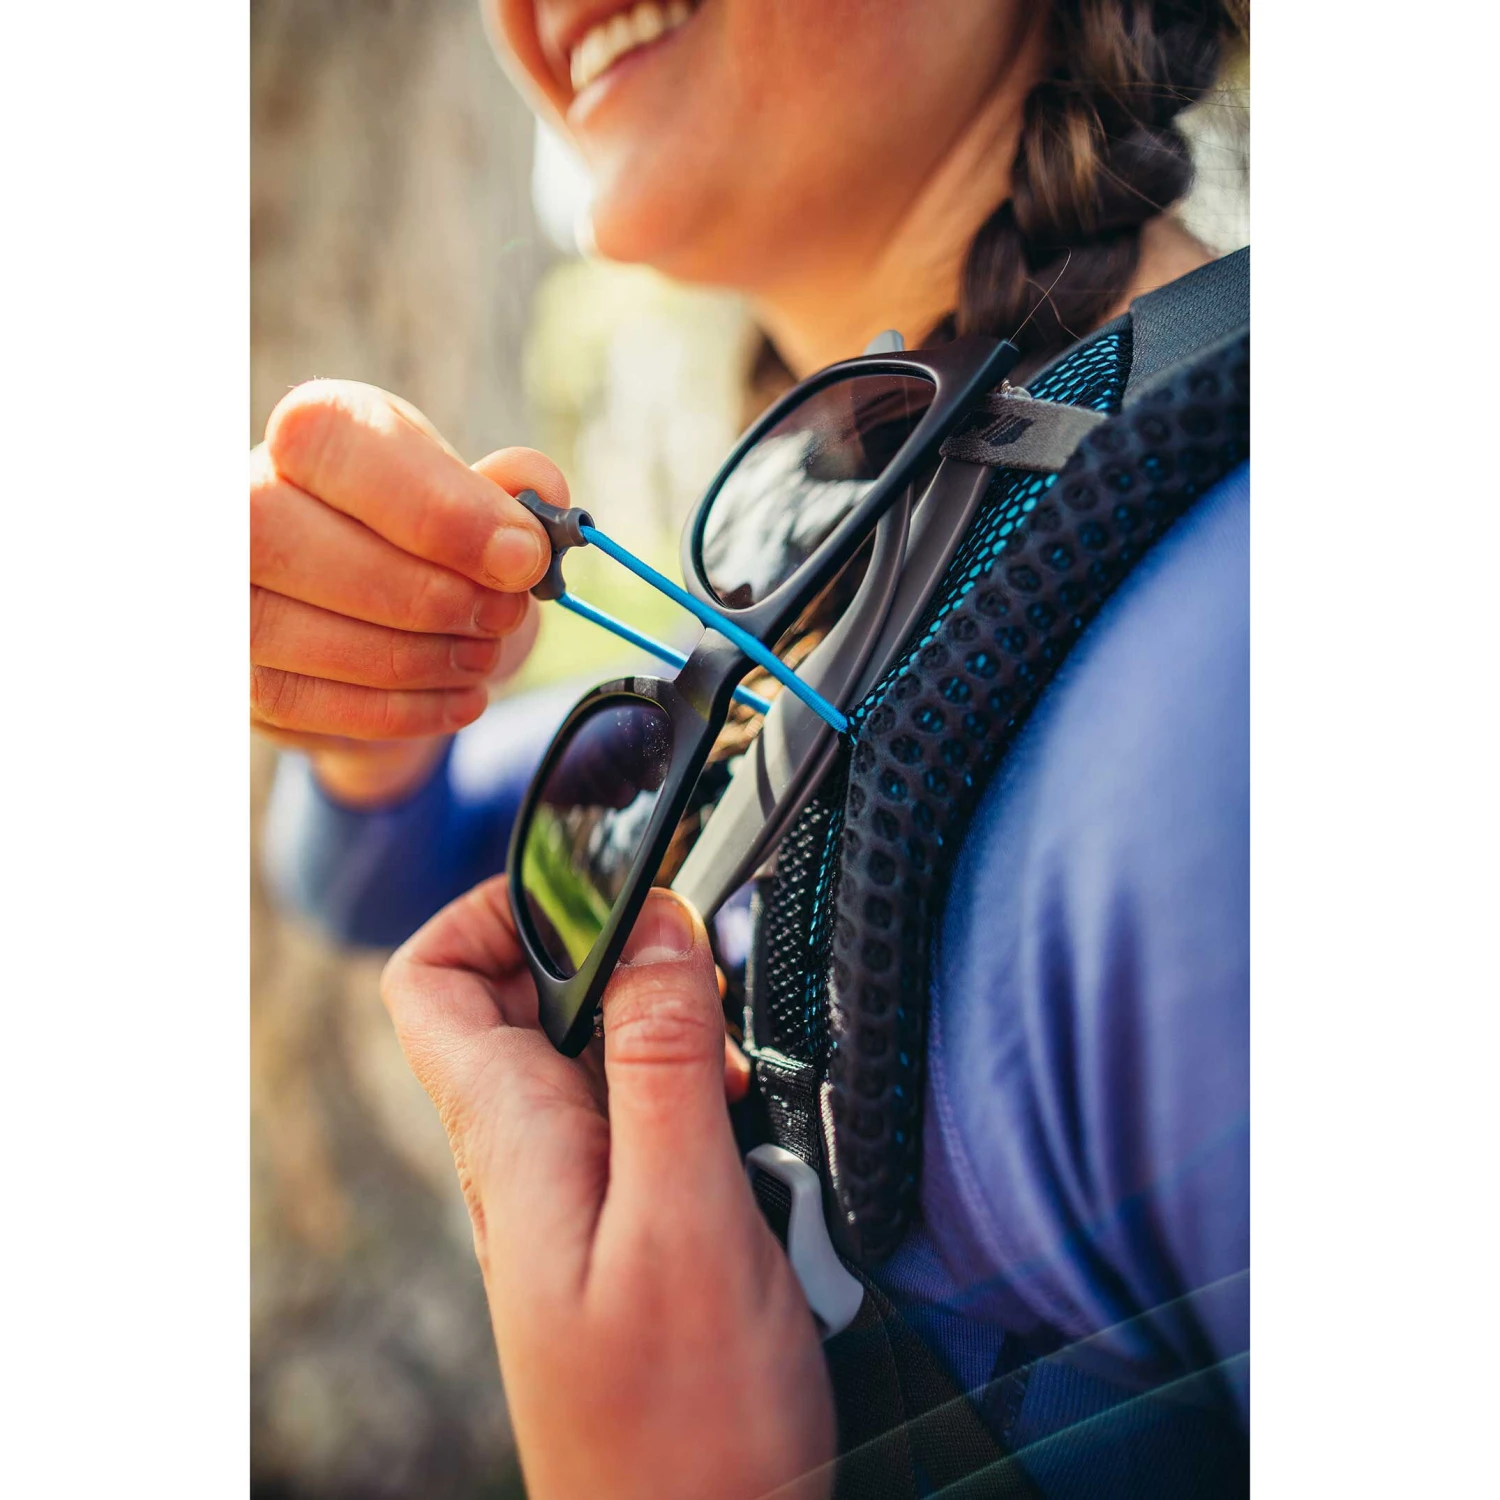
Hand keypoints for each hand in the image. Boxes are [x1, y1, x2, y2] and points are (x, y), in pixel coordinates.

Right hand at [251, 380, 561, 802]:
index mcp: (310, 431)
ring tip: (482, 654)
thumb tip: (537, 487)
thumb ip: (511, 487)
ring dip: (426, 658)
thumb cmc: (429, 546)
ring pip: (319, 636)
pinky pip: (319, 705)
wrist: (384, 625)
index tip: (522, 556)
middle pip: (311, 547)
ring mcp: (228, 596)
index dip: (440, 508)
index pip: (337, 445)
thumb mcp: (477, 502)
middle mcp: (241, 500)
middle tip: (504, 614)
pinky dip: (409, 709)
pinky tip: (461, 696)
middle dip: (433, 595)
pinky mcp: (239, 679)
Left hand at [381, 881, 834, 1499]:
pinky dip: (717, 1116)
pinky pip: (659, 1127)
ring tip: (752, 1109)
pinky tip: (764, 1165)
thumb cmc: (684, 1429)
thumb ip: (663, 1062)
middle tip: (715, 1007)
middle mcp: (530, 1160)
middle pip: (536, 1002)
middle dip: (633, 979)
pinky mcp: (632, 1233)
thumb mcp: (685, 1217)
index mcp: (512, 1140)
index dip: (495, 911)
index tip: (601, 898)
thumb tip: (653, 926)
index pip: (433, 979)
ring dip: (692, 1056)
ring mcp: (581, 1199)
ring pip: (614, 1061)